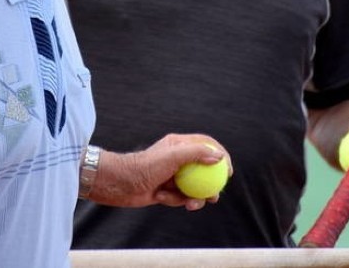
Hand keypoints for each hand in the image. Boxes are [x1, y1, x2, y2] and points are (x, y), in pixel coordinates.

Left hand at [89, 133, 231, 209]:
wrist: (121, 183)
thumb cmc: (145, 166)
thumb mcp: (173, 157)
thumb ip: (197, 153)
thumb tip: (219, 156)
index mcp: (179, 144)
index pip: (206, 145)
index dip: (219, 155)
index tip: (227, 171)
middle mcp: (177, 158)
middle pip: (202, 169)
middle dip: (210, 184)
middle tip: (215, 195)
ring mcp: (172, 175)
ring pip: (192, 187)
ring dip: (194, 197)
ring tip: (192, 204)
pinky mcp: (166, 190)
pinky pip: (179, 197)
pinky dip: (174, 200)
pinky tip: (162, 199)